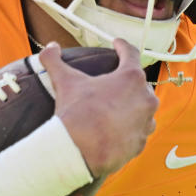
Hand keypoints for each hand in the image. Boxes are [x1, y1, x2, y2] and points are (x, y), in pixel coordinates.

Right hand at [47, 40, 158, 177]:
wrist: (78, 151)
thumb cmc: (75, 113)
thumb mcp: (64, 82)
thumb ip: (54, 59)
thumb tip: (50, 47)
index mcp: (131, 78)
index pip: (131, 54)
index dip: (122, 47)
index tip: (117, 44)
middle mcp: (145, 99)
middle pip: (140, 84)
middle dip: (128, 83)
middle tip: (113, 84)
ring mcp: (146, 122)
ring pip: (144, 109)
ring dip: (134, 106)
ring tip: (117, 108)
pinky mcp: (141, 143)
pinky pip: (138, 131)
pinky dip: (130, 129)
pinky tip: (117, 130)